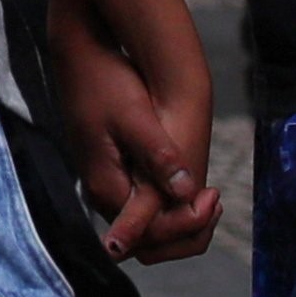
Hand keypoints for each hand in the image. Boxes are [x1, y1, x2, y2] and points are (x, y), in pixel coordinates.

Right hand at [49, 13, 220, 262]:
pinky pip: (144, 207)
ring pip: (147, 227)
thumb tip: (185, 191)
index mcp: (106, 185)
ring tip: (210, 196)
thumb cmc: (105, 81)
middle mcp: (104, 192)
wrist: (79, 54)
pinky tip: (193, 186)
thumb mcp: (134, 116)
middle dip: (187, 230)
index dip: (186, 223)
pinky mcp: (114, 171)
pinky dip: (171, 205)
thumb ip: (158, 157)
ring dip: (181, 220)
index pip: (149, 233)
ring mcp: (107, 183)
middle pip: (148, 242)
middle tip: (216, 200)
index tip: (213, 195)